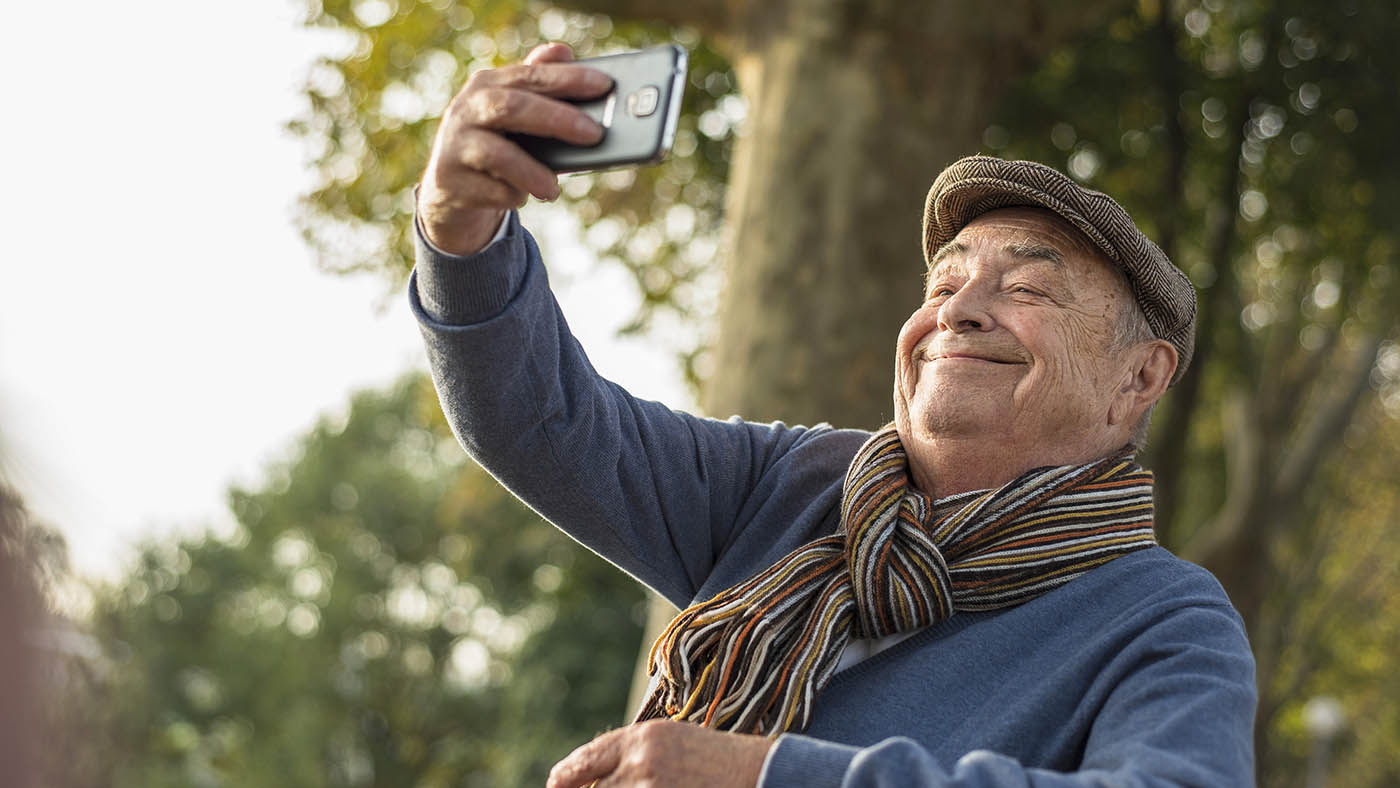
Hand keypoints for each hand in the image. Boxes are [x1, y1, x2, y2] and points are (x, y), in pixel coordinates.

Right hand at [418, 43, 611, 254]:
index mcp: (488, 84)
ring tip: (553, 188)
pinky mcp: (451, 182)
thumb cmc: (497, 140)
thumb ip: (538, 82)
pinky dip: (511, 195)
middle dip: (557, 119)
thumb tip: (563, 50)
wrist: (451, 186)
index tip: (604, 84)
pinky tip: (522, 196)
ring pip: (497, 155)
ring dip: (532, 172)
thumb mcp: (515, 111)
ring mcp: (455, 145)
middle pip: (514, 107)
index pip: (531, 75)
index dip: (568, 78)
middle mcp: (467, 109)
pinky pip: (491, 191)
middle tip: (594, 133)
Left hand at [546, 719, 773, 787]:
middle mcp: (641, 761)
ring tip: (634, 785)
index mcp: (642, 736)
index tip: (555, 784)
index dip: (565, 776)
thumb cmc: (717, 759)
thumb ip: (634, 753)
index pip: (586, 758)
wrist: (759, 775)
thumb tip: (595, 775)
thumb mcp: (672, 742)